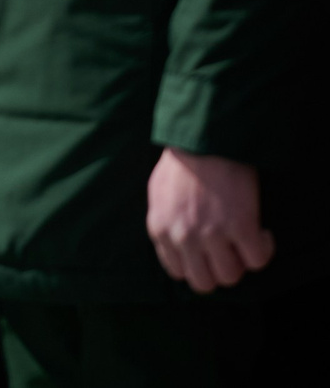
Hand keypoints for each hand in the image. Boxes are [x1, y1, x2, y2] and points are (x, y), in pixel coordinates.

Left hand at [146, 149, 273, 291]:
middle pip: (204, 283)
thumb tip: (176, 244)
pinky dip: (264, 249)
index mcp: (160, 229)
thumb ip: (165, 224)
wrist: (204, 140)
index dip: (197, 266)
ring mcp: (212, 234)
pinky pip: (257, 260)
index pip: (178, 272)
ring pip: (231, 276)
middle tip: (229, 252)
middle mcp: (183, 237)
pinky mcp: (241, 227)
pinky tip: (262, 233)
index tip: (209, 253)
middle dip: (218, 271)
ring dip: (241, 262)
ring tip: (245, 240)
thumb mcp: (158, 196)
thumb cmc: (182, 164)